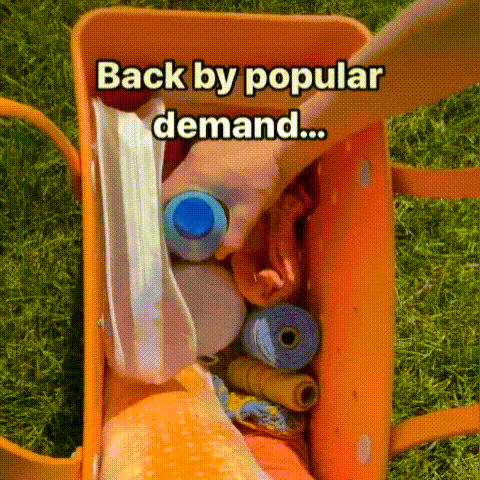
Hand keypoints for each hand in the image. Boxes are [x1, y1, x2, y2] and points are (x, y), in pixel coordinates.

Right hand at [162, 139, 281, 258]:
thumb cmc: (264, 179)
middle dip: (176, 205)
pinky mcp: (211, 143)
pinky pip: (195, 164)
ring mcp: (201, 147)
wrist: (283, 147)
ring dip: (187, 191)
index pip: (165, 195)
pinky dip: (197, 179)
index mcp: (194, 173)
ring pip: (183, 174)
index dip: (164, 213)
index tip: (172, 228)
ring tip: (198, 208)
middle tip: (186, 222)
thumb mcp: (248, 212)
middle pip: (172, 184)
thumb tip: (220, 255)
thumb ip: (234, 236)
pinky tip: (211, 189)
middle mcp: (192, 157)